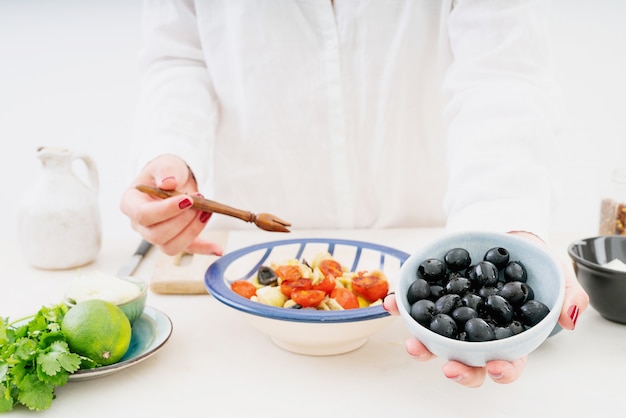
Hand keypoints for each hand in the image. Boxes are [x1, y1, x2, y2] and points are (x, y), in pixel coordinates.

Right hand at [119, 154, 222, 255]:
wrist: (174, 180)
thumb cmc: (165, 172)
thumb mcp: (165, 164)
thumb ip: (166, 170)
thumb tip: (168, 183)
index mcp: (131, 204)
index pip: (143, 215)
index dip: (165, 210)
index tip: (187, 200)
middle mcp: (140, 225)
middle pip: (157, 235)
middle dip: (183, 220)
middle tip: (200, 202)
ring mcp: (156, 236)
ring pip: (171, 247)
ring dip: (193, 231)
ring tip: (206, 212)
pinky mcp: (175, 240)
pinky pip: (188, 250)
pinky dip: (204, 250)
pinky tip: (218, 249)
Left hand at [383, 231, 588, 387]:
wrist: (503, 231)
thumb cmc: (531, 260)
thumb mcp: (556, 273)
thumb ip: (568, 295)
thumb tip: (570, 320)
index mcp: (509, 335)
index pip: (508, 361)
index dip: (502, 370)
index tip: (495, 368)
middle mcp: (477, 333)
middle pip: (468, 361)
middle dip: (457, 369)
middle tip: (448, 367)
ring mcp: (452, 318)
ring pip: (436, 342)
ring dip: (422, 347)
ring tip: (413, 343)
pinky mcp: (432, 298)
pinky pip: (414, 308)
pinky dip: (401, 307)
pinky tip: (392, 303)